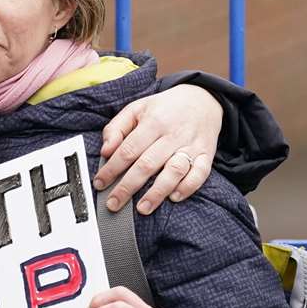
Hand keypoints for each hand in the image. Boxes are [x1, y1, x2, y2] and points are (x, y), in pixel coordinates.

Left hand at [94, 84, 221, 214]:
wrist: (202, 99)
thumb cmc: (163, 108)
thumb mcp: (136, 109)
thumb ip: (116, 128)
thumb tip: (105, 151)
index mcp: (153, 122)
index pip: (128, 150)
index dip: (111, 169)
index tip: (99, 183)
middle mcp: (172, 134)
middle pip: (147, 164)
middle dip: (127, 186)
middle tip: (113, 203)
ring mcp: (191, 145)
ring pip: (174, 171)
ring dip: (157, 192)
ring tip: (142, 208)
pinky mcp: (206, 154)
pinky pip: (200, 174)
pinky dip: (188, 187)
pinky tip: (174, 197)